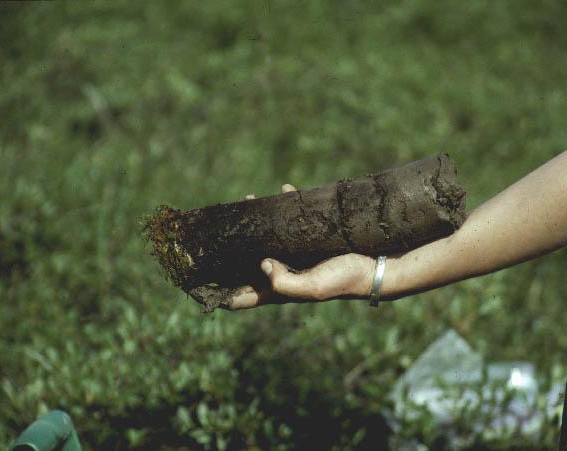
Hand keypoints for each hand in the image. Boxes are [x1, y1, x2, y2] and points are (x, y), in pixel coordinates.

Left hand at [188, 184, 376, 310]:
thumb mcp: (314, 288)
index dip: (215, 293)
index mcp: (278, 289)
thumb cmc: (345, 280)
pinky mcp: (307, 238)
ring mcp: (292, 254)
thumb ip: (284, 282)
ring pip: (264, 237)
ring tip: (248, 200)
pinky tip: (286, 190)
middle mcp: (280, 272)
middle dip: (228, 249)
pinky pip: (290, 220)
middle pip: (244, 263)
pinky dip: (286, 206)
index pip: (238, 296)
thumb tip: (261, 264)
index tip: (191, 282)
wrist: (374, 265)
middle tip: (214, 230)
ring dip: (254, 221)